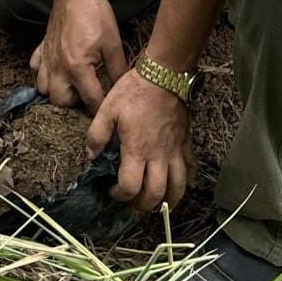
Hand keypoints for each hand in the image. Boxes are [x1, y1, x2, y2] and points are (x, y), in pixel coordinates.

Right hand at [29, 0, 128, 110]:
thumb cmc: (95, 14)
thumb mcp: (113, 43)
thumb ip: (118, 69)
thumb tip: (124, 86)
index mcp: (77, 68)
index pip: (90, 99)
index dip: (101, 107)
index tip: (108, 108)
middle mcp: (58, 68)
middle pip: (60, 101)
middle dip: (74, 102)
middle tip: (88, 92)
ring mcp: (46, 58)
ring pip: (43, 88)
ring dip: (57, 90)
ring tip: (72, 83)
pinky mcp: (41, 48)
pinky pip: (35, 69)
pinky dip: (43, 72)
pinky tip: (56, 67)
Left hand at [85, 68, 195, 212]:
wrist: (164, 74)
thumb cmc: (135, 91)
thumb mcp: (107, 108)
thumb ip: (97, 135)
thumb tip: (91, 155)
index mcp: (137, 150)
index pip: (131, 187)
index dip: (120, 195)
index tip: (112, 191)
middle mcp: (158, 156)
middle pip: (155, 194)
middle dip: (143, 205)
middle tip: (133, 203)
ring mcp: (175, 151)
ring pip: (178, 187)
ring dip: (168, 201)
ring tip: (157, 203)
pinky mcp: (185, 143)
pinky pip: (190, 168)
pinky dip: (186, 181)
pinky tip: (179, 184)